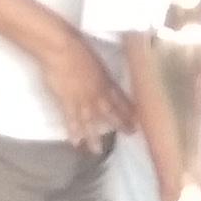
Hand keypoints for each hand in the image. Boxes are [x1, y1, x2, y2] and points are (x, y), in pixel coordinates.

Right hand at [32, 33, 130, 149]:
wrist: (62, 49)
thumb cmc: (78, 49)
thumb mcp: (97, 61)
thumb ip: (102, 73)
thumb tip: (103, 76)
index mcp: (106, 81)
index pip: (122, 99)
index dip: (130, 110)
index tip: (138, 119)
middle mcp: (98, 94)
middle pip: (111, 113)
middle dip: (120, 124)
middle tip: (129, 135)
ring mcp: (82, 100)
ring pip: (90, 122)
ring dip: (94, 137)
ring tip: (96, 151)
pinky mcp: (67, 102)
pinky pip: (71, 120)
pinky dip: (73, 132)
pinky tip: (75, 143)